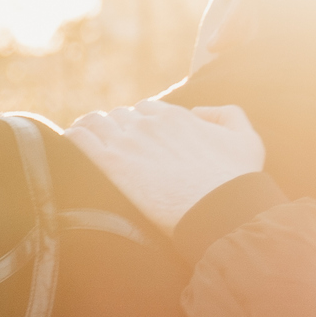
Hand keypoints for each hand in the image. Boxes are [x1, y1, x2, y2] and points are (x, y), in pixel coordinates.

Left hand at [64, 102, 265, 235]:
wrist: (220, 208)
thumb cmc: (237, 178)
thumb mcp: (247, 137)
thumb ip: (227, 113)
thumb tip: (199, 111)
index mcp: (175, 115)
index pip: (145, 109)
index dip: (139, 122)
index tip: (136, 137)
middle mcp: (149, 122)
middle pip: (119, 116)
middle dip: (115, 127)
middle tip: (109, 144)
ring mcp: (129, 141)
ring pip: (96, 123)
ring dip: (90, 129)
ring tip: (83, 140)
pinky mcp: (113, 164)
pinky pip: (81, 139)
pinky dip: (73, 137)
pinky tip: (68, 142)